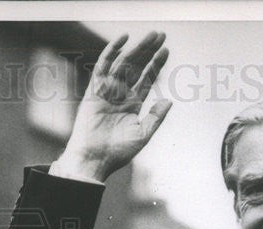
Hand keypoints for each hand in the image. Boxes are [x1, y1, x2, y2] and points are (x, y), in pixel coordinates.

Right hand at [54, 32, 172, 181]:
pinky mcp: (94, 90)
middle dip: (149, 51)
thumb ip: (156, 117)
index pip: (146, 78)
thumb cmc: (116, 152)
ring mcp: (107, 91)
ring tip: (151, 36)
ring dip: (137, 48)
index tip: (166, 51)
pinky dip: (111, 52)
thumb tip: (168, 100)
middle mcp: (120, 94)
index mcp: (132, 104)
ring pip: (124, 63)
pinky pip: (103, 66)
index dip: (156, 64)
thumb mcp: (143, 134)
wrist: (94, 159)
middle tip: (161, 35)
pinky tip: (124, 39)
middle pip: (136, 67)